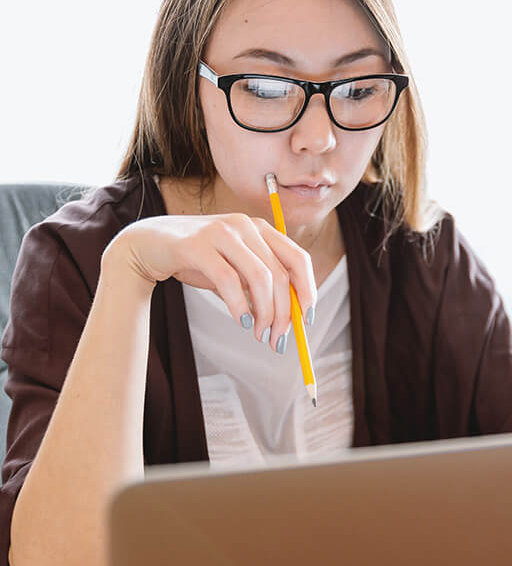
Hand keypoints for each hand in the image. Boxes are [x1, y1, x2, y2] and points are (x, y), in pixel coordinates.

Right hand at [104, 213, 316, 349]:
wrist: (149, 244)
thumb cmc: (198, 260)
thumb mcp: (235, 271)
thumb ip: (259, 288)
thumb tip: (287, 320)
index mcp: (261, 229)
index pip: (298, 259)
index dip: (308, 290)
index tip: (305, 320)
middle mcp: (246, 226)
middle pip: (281, 274)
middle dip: (283, 313)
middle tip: (278, 339)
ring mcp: (223, 232)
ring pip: (260, 278)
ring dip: (264, 313)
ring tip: (258, 333)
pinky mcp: (197, 245)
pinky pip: (228, 280)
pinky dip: (239, 305)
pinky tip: (241, 321)